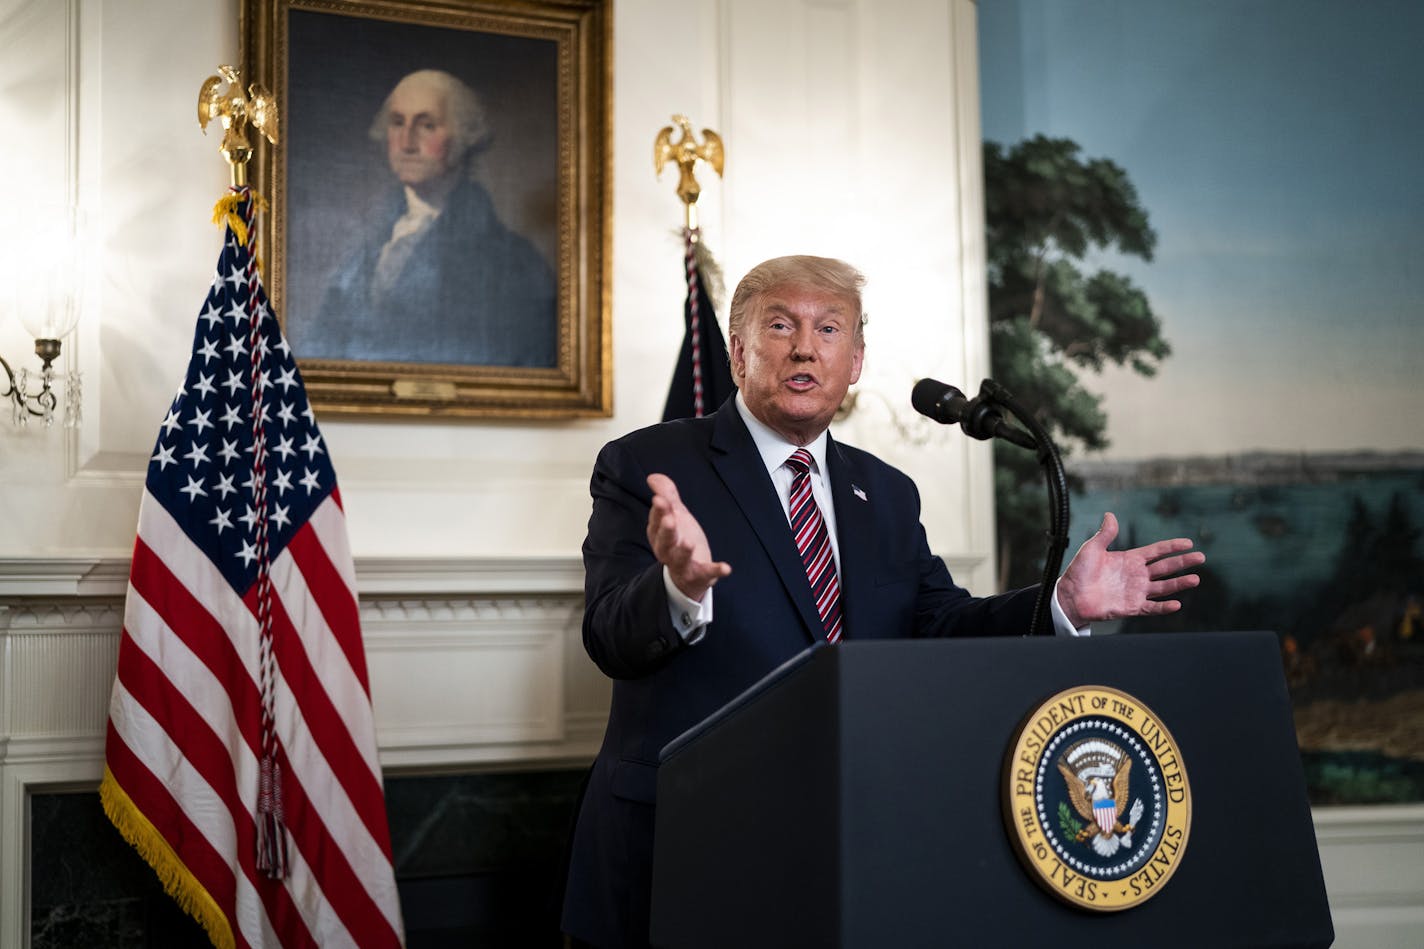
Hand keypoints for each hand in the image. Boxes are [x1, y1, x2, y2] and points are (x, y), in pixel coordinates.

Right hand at [646, 473, 730, 601]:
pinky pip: (706, 573)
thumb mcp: (675, 516)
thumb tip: (653, 477)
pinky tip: (726, 568)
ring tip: (689, 543)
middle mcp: (667, 550)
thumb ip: (667, 496)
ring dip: (684, 551)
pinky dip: (715, 571)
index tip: (659, 498)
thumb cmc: (679, 540)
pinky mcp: (698, 575)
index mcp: (659, 535)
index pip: (657, 521)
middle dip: (666, 530)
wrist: (688, 575)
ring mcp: (682, 565)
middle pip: (664, 541)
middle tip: (669, 519)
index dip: (659, 511)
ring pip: (679, 559)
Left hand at [1056, 512, 1204, 627]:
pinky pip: (1151, 608)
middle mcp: (1137, 575)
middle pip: (1165, 568)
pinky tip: (1176, 604)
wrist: (1070, 595)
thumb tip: (1110, 514)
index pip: (1156, 551)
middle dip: (1183, 562)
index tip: (1188, 543)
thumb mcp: (1092, 548)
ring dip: (1179, 584)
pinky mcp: (1131, 607)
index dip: (1172, 547)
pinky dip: (1164, 607)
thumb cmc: (1079, 572)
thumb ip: (1105, 534)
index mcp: (1130, 559)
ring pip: (1163, 587)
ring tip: (1195, 579)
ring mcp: (1136, 592)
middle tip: (1201, 557)